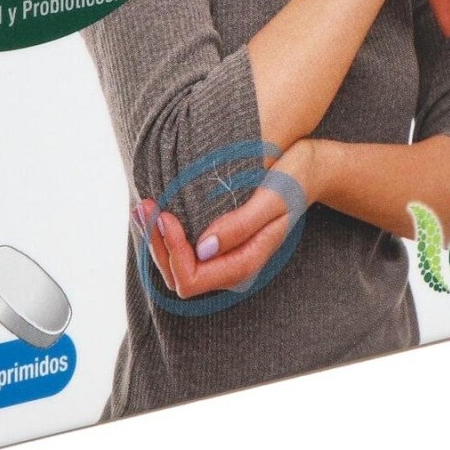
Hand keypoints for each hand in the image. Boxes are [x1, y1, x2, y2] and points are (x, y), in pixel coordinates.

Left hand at [132, 140, 320, 297]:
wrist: (307, 171)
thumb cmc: (292, 183)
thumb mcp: (271, 201)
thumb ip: (240, 226)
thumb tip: (203, 249)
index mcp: (245, 262)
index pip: (193, 279)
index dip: (173, 252)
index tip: (167, 216)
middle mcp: (231, 266)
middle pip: (179, 276)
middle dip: (157, 245)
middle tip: (146, 206)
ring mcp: (223, 255)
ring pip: (176, 265)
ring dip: (155, 238)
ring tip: (143, 206)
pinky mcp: (217, 240)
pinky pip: (183, 248)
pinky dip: (163, 231)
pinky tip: (154, 209)